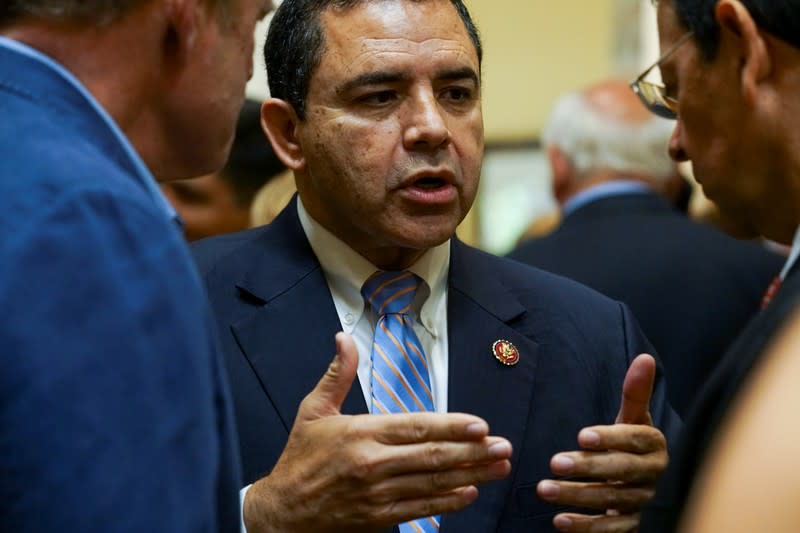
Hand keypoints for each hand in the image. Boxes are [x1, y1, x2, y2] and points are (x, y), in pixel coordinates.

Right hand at [243, 332, 512, 532]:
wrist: (282, 511)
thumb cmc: (301, 457)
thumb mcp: (314, 410)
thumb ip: (337, 374)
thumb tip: (344, 337)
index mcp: (361, 433)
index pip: (415, 427)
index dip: (451, 427)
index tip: (480, 426)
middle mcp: (373, 463)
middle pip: (432, 457)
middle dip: (473, 452)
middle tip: (504, 447)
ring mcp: (378, 493)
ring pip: (432, 483)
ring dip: (471, 475)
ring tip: (500, 468)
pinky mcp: (379, 517)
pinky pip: (420, 509)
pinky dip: (447, 502)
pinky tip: (471, 493)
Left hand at [536, 353, 667, 532]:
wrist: (637, 481)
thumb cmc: (628, 443)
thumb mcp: (631, 417)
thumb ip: (635, 393)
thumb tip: (645, 358)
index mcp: (653, 446)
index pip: (635, 440)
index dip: (610, 438)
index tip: (581, 436)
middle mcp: (652, 475)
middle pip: (622, 472)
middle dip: (589, 468)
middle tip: (554, 462)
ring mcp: (642, 502)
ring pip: (612, 501)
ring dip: (577, 496)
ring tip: (544, 489)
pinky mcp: (631, 524)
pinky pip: (612, 530)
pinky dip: (586, 527)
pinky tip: (560, 521)